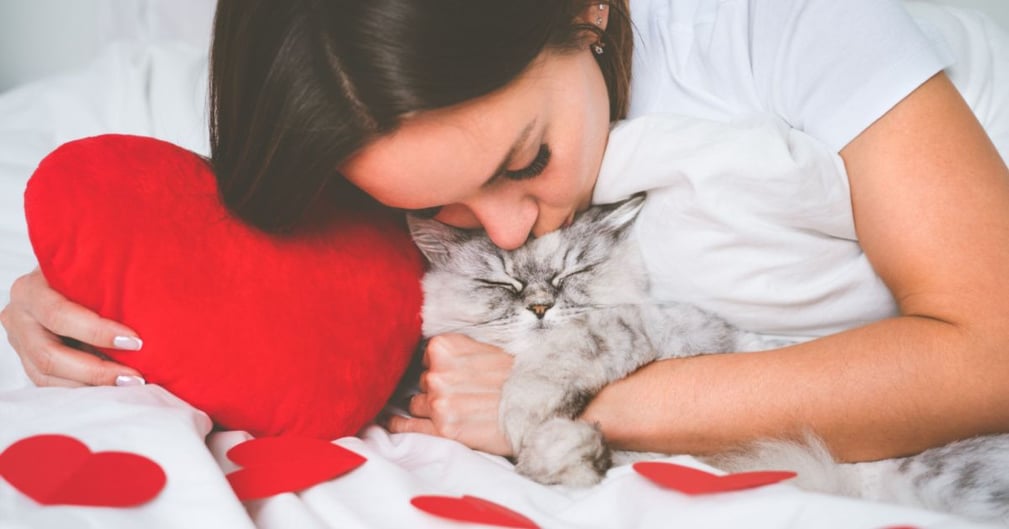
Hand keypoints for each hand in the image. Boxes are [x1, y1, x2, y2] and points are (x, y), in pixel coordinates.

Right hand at [0, 269, 144, 386]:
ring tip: (129, 384)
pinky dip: (84, 388)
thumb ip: (110, 279)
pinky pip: (51, 384)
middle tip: (134, 376)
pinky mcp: (28, 361)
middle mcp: (19, 316)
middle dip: (95, 370)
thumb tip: (158, 297)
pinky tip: (112, 387)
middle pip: (49, 355)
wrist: (65, 280)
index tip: (135, 341)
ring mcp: (20, 342)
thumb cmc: (87, 270)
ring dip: (91, 385)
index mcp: (30, 289)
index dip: (97, 331)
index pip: (59, 314)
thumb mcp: (92, 267)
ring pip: (47, 376)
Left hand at [386, 333, 513, 455]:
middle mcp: (437, 373)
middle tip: (461, 394)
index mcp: (444, 347)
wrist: (538, 407)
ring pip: (416, 403)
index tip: (451, 375)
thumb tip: (428, 359)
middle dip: (435, 388)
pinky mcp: (443, 429)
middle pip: (422, 381)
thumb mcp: (484, 350)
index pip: (425, 358)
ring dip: (427, 407)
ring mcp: (438, 402)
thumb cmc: (514, 379)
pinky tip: (391, 422)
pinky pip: (409, 426)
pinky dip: (399, 424)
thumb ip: (454, 352)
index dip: (439, 368)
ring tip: (451, 410)